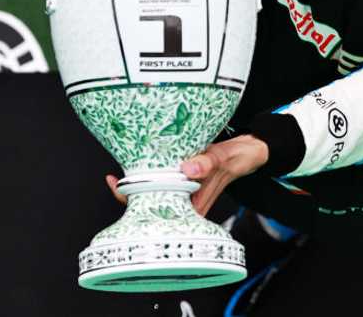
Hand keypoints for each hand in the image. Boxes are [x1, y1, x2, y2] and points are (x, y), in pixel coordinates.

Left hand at [102, 135, 268, 214]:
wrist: (249, 151)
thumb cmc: (237, 159)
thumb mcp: (223, 158)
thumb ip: (207, 163)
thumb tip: (188, 169)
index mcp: (193, 204)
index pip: (159, 210)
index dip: (135, 203)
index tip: (119, 188)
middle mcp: (186, 200)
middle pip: (151, 203)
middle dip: (130, 193)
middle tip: (113, 179)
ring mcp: (184, 190)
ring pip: (154, 191)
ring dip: (139, 182)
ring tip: (121, 173)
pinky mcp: (184, 178)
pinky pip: (163, 178)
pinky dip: (151, 171)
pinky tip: (140, 162)